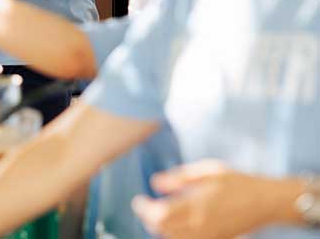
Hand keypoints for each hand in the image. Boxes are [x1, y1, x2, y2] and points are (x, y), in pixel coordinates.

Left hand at [132, 161, 278, 238]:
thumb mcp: (207, 171)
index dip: (143, 209)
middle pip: (163, 231)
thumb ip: (178, 177)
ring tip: (158, 215)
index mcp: (196, 204)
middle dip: (149, 220)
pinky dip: (177, 237)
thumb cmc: (237, 182)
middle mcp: (201, 224)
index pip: (159, 214)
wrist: (265, 202)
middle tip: (145, 207)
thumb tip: (155, 183)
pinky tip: (176, 226)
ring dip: (161, 230)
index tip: (138, 200)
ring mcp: (209, 236)